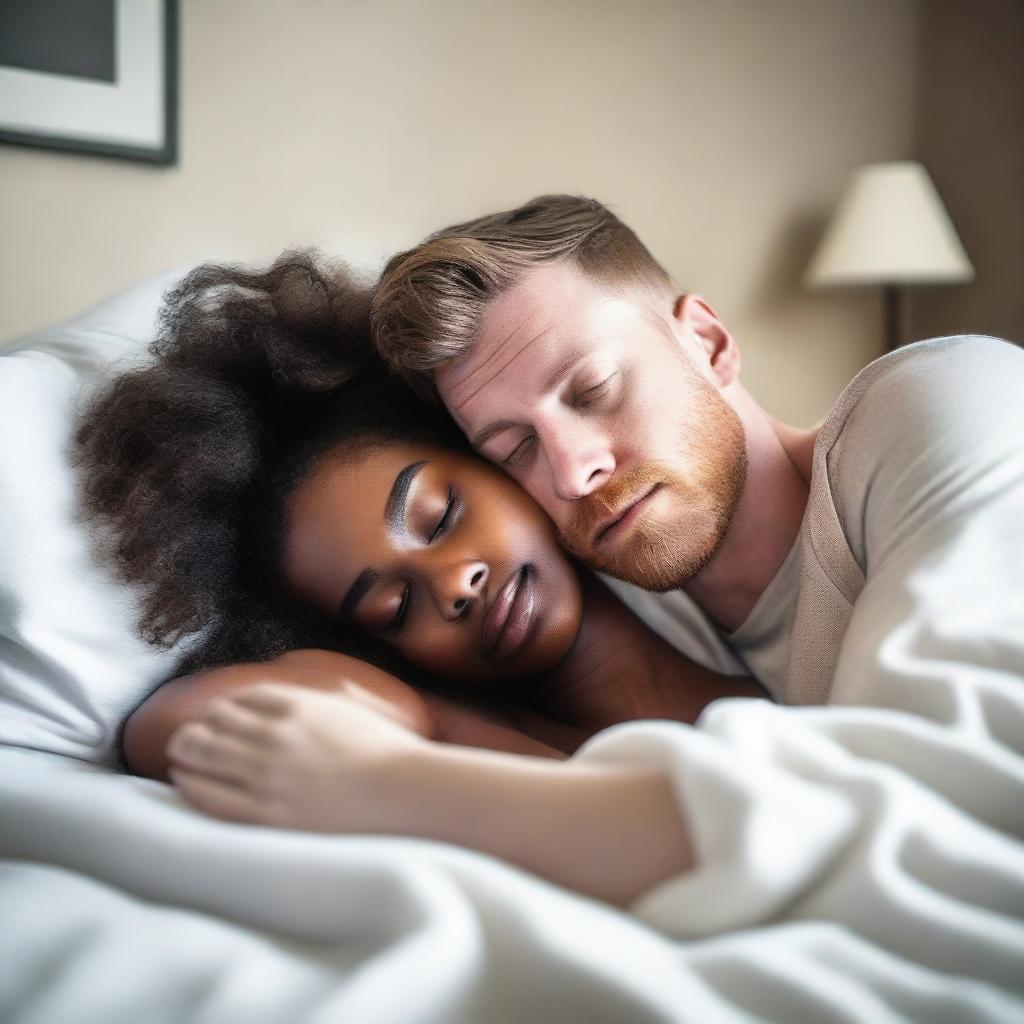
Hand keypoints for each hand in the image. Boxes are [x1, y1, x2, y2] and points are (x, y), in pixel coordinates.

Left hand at [167, 680, 428, 832]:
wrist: (405, 792)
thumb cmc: (385, 753)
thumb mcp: (346, 710)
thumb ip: (310, 705)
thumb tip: (283, 704)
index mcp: (297, 705)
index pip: (239, 697)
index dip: (223, 707)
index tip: (219, 718)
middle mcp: (275, 734)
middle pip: (211, 720)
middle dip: (198, 726)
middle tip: (192, 738)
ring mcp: (267, 774)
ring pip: (200, 752)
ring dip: (185, 751)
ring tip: (182, 758)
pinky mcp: (264, 812)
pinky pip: (207, 794)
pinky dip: (188, 783)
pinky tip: (185, 782)